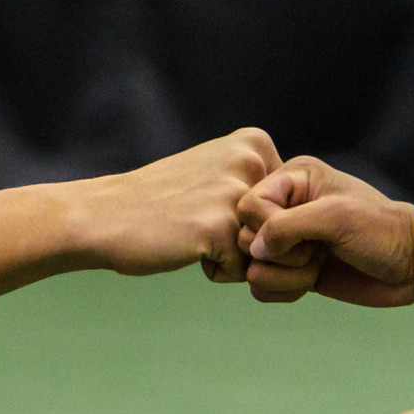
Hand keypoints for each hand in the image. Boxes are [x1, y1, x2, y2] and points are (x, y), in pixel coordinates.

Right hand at [80, 128, 277, 280]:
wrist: (103, 216)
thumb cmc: (160, 203)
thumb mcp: (217, 171)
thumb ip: (259, 184)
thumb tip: (309, 227)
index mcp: (255, 142)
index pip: (293, 204)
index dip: (256, 220)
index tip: (214, 206)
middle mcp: (251, 161)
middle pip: (287, 229)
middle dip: (251, 241)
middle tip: (202, 224)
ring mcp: (236, 193)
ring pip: (268, 252)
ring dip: (236, 257)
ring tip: (196, 236)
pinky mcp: (219, 228)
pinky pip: (245, 271)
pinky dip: (219, 271)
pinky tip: (187, 248)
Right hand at [238, 156, 413, 306]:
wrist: (410, 265)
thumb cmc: (380, 231)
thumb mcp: (336, 218)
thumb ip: (287, 226)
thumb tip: (252, 249)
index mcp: (292, 179)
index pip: (247, 205)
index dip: (266, 227)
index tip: (303, 237)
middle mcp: (284, 207)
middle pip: (243, 236)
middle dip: (278, 255)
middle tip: (312, 252)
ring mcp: (287, 241)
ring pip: (250, 266)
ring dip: (284, 276)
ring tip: (315, 267)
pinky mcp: (291, 270)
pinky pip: (261, 286)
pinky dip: (284, 290)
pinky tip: (311, 282)